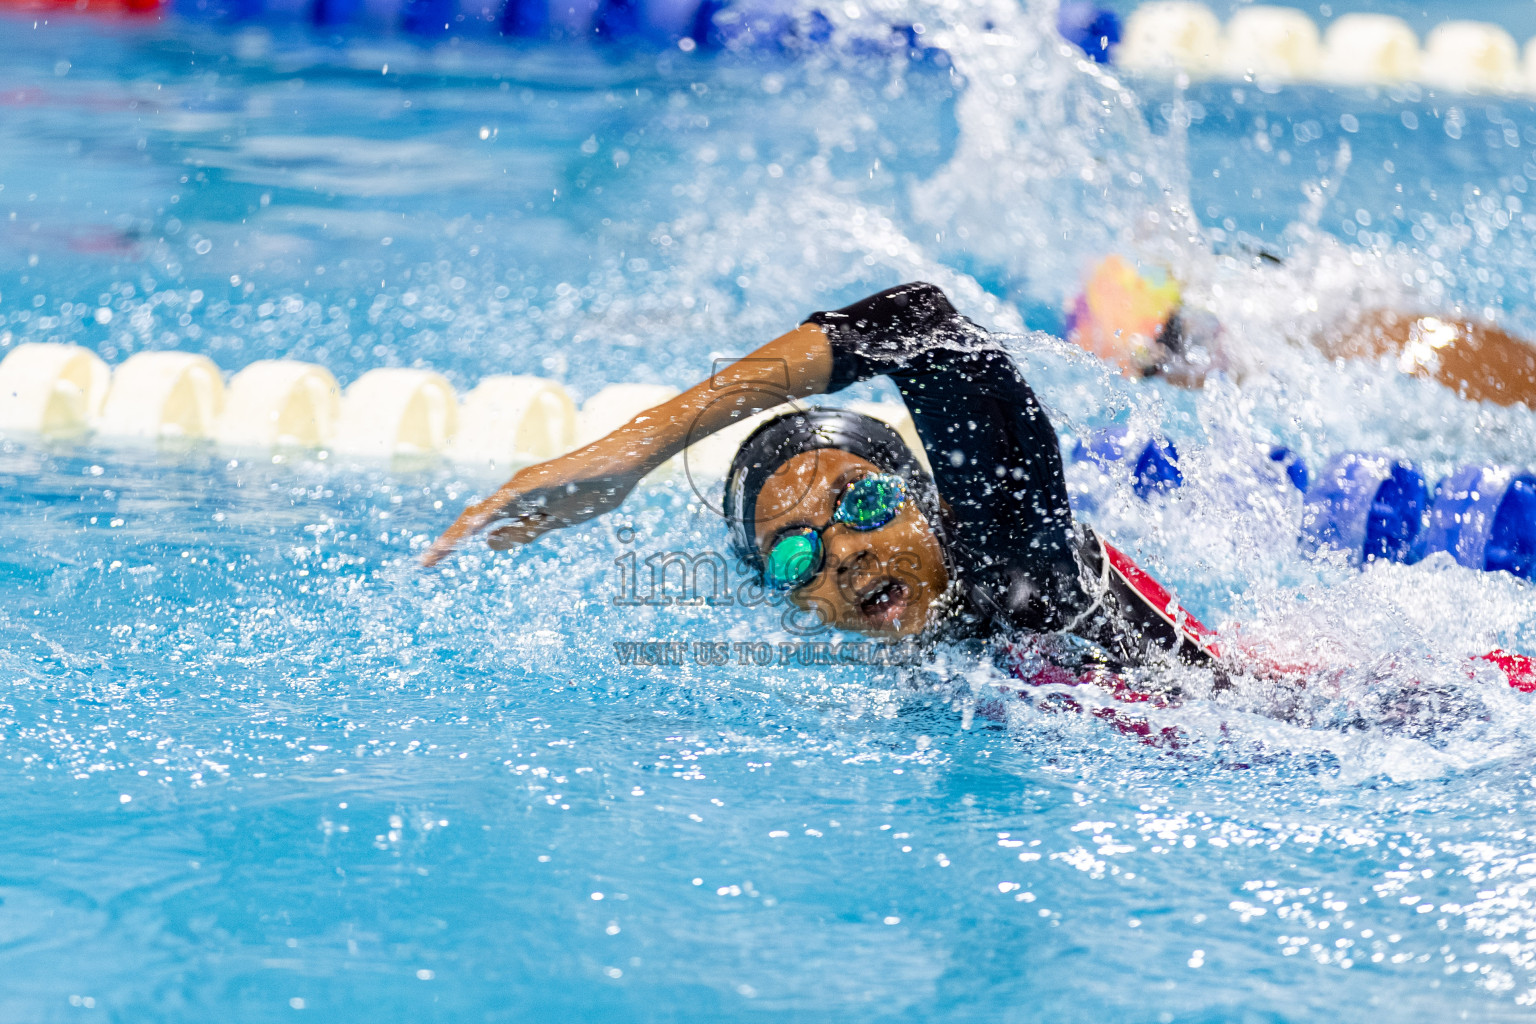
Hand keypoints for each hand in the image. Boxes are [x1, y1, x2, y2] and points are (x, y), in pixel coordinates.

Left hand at [421, 441, 647, 567]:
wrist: (619, 465)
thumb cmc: (591, 489)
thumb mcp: (552, 521)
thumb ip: (523, 530)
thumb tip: (489, 543)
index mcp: (517, 502)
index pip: (479, 525)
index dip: (457, 541)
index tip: (434, 561)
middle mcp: (514, 491)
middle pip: (474, 519)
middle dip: (450, 541)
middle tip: (425, 563)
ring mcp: (524, 485)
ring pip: (485, 511)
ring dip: (461, 532)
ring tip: (440, 551)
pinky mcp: (537, 482)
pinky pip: (509, 501)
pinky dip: (490, 514)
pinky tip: (474, 527)